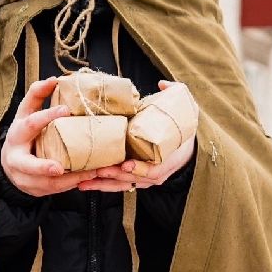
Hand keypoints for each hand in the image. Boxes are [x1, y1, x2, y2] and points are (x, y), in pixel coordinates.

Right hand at [0, 77, 84, 197]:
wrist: (10, 164)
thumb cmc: (23, 134)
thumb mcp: (25, 113)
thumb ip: (37, 96)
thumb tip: (53, 79)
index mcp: (17, 134)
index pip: (30, 124)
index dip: (46, 117)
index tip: (65, 110)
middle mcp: (16, 158)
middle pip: (27, 165)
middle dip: (42, 167)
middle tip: (58, 168)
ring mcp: (24, 177)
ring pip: (45, 183)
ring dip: (67, 180)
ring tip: (90, 172)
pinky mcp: (35, 189)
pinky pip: (54, 190)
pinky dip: (71, 185)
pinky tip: (87, 178)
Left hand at [77, 80, 197, 192]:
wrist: (187, 151)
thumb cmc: (183, 133)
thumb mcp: (187, 114)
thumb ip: (176, 96)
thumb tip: (162, 85)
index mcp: (166, 161)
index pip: (152, 170)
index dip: (139, 168)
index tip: (126, 164)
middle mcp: (154, 175)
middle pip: (131, 179)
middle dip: (113, 176)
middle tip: (97, 170)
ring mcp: (143, 180)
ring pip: (121, 186)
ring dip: (102, 185)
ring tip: (83, 182)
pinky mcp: (134, 180)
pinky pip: (117, 186)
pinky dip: (102, 186)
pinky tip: (85, 184)